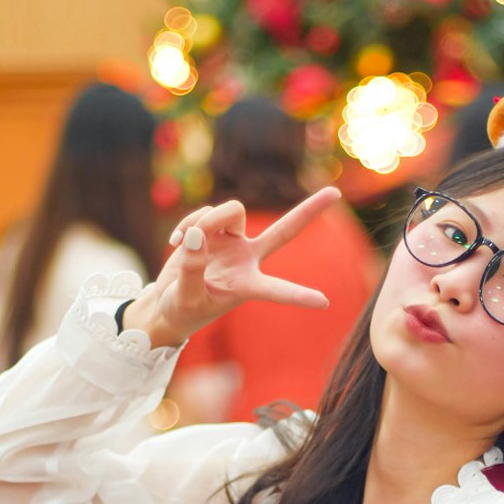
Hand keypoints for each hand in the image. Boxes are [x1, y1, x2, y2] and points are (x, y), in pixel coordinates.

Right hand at [125, 187, 340, 347]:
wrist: (167, 302)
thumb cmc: (181, 310)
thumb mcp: (184, 299)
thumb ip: (191, 269)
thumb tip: (196, 235)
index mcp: (248, 286)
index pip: (277, 290)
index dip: (298, 296)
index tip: (324, 302)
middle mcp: (248, 260)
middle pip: (284, 231)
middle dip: (309, 211)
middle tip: (336, 193)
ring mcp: (233, 242)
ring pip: (233, 210)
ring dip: (207, 219)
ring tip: (185, 241)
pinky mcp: (213, 230)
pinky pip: (205, 213)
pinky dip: (187, 223)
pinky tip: (176, 241)